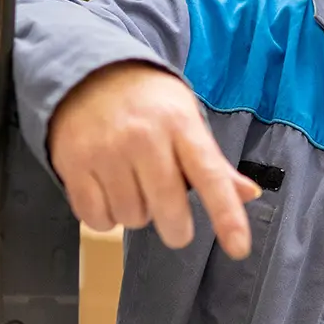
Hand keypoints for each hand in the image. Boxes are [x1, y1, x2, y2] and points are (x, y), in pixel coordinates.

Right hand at [48, 62, 260, 258]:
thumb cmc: (149, 104)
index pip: (209, 175)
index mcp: (180, 124)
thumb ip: (213, 162)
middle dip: (176, 228)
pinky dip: (105, 218)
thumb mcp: (186, 120)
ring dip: (136, 214)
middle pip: (169, 209)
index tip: (239, 248)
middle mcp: (144, 137)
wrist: (88, 74)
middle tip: (173, 219)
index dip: (227, 215)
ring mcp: (106, 152)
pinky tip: (108, 193)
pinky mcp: (74, 165)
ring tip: (133, 187)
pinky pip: (96, 220)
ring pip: (131, 218)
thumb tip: (249, 193)